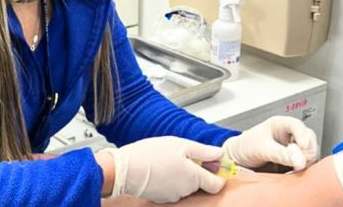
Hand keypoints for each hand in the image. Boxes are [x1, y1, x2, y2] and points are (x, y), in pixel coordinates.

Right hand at [102, 136, 225, 202]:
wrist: (123, 170)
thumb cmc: (149, 155)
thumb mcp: (179, 144)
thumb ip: (203, 151)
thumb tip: (219, 153)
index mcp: (194, 177)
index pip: (218, 184)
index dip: (218, 173)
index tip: (213, 163)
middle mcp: (186, 190)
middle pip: (201, 183)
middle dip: (197, 170)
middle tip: (185, 155)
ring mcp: (174, 196)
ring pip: (186, 186)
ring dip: (182, 174)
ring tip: (169, 160)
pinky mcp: (162, 198)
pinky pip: (173, 188)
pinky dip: (171, 180)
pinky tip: (161, 169)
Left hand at [222, 116, 318, 170]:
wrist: (237, 161)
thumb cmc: (245, 147)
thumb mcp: (261, 148)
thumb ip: (280, 154)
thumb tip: (299, 161)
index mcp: (280, 125)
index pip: (298, 125)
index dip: (303, 135)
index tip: (303, 146)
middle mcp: (290, 135)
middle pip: (309, 140)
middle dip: (306, 152)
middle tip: (296, 162)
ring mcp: (294, 149)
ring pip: (310, 154)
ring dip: (305, 163)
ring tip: (292, 168)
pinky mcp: (294, 162)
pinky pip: (306, 166)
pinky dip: (302, 171)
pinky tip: (292, 172)